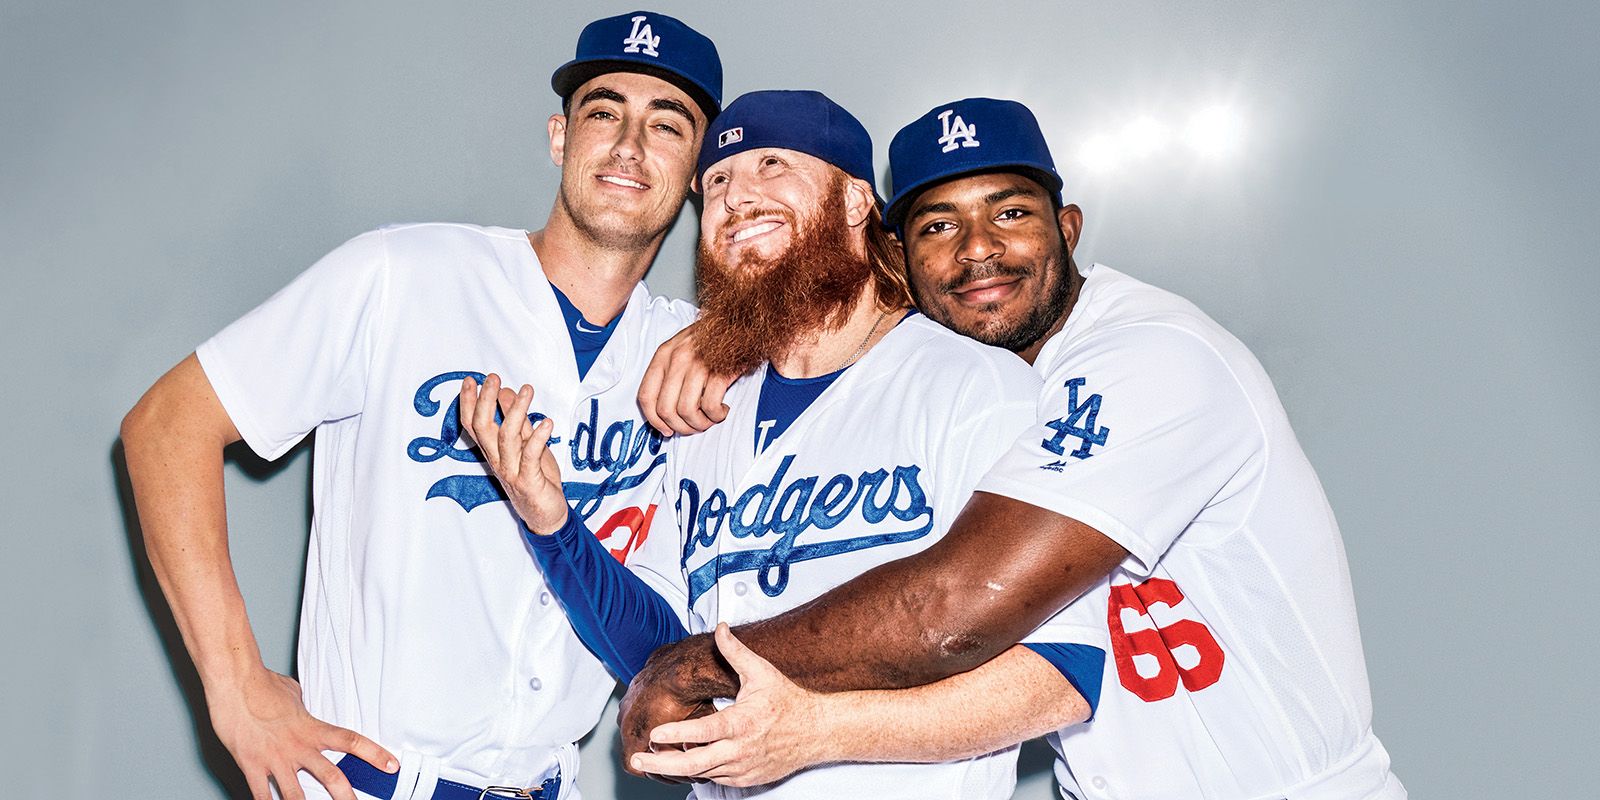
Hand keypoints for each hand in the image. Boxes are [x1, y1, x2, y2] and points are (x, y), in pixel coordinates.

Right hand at [210, 667, 396, 799]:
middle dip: (347, 797)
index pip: (351, 742)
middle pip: (332, 777)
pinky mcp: (251, 765)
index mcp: (312, 728)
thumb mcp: (294, 694)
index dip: (375, 755)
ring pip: (296, 795)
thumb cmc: (263, 684)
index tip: (391, 766)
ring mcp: (275, 759)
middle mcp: (298, 747)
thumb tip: (303, 710)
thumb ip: (303, 709)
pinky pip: (261, 795)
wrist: (236, 682)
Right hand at [458, 374, 566, 533]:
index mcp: (494, 451)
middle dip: (486, 401)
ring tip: (527, 389)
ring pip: (507, 438)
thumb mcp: (528, 445)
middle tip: (492, 378)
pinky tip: (547, 423)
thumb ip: (519, 421)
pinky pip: (530, 457)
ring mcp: (511, 471)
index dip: (469, 403)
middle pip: (483, 428)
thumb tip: (507, 392)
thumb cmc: (537, 479)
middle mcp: (498, 460)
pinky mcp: (528, 482)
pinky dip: (538, 438)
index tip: (471, 380)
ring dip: (516, 411)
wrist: (548, 515)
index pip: (474, 425)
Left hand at [629, 624, 826, 786]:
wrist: (815, 732)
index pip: (704, 731)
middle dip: (662, 763)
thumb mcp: (761, 672)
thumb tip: (720, 629)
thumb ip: (735, 651)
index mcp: (741, 723)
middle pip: (694, 763)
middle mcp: (739, 749)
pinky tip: (686, 761)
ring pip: (702, 773)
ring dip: (677, 767)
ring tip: (654, 758)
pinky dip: (699, 771)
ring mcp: (742, 768)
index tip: (656, 734)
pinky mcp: (746, 779)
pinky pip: (715, 779)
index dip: (678, 734)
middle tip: (639, 759)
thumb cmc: (787, 702)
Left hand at [638, 323, 734, 436]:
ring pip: (687, 412)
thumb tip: (663, 412)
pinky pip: (710, 406)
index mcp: (663, 355)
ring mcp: (698, 364)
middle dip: (680, 427)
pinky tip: (722, 410)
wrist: (740, 321)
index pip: (646, 396)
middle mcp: (677, 359)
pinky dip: (717, 416)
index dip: (655, 420)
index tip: (666, 430)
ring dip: (700, 423)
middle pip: (666, 410)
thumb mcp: (681, 349)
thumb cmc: (711, 339)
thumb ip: (669, 375)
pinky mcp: (719, 371)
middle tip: (694, 426)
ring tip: (710, 418)